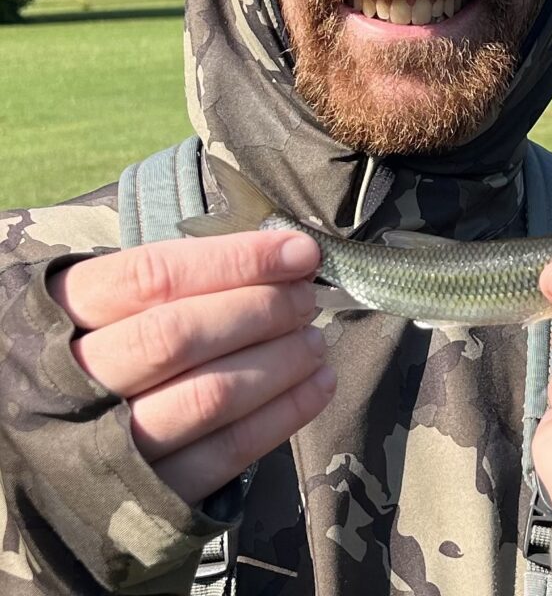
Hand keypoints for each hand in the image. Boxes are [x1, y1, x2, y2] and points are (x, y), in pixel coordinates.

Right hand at [48, 231, 334, 504]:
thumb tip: (276, 257)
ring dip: (280, 361)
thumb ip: (171, 281)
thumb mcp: (97, 308)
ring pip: (209, 396)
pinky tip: (318, 385)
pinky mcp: (149, 500)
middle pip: (181, 335)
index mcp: (58, 318)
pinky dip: (283, 415)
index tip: (299, 252)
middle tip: (307, 297)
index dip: (236, 260)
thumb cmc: (88, 356)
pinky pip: (226, 455)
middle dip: (261, 309)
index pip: (154, 276)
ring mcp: (108, 448)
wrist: (31, 466)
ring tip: (315, 339)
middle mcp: (75, 384)